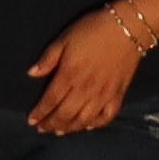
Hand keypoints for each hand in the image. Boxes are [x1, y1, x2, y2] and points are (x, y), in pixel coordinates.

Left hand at [18, 2, 155, 135]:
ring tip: (59, 131)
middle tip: (42, 129)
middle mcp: (85, 90)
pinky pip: (107, 117)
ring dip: (69, 128)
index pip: (50, 100)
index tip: (31, 120)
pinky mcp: (118, 96)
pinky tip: (88, 126)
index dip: (40, 112)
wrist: (127, 28)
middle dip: (51, 124)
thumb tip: (32, 74)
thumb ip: (48, 58)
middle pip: (65, 114)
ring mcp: (103, 95)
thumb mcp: (64, 38)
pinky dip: (96, 125)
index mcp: (69, 75)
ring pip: (83, 120)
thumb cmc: (92, 30)